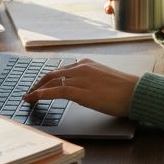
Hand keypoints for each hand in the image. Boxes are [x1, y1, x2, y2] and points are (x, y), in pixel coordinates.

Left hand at [23, 58, 139, 117]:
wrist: (136, 93)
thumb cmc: (125, 90)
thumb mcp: (104, 81)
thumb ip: (90, 82)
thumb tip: (80, 91)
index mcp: (87, 64)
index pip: (61, 70)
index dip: (47, 79)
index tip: (40, 86)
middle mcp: (81, 67)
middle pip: (52, 74)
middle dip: (38, 84)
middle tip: (30, 93)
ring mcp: (80, 78)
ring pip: (50, 81)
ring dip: (36, 90)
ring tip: (28, 98)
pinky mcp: (80, 90)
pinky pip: (55, 91)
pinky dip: (41, 94)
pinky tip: (33, 99)